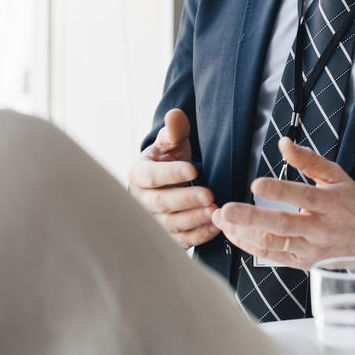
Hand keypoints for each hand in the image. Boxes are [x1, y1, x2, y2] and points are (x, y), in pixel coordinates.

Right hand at [128, 108, 219, 247]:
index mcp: (139, 174)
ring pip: (171, 225)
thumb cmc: (169, 158)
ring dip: (194, 220)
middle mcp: (142, 200)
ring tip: (215, 212)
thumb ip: (174, 130)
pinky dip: (198, 236)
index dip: (172, 173)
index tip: (194, 169)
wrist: (169, 181)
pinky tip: (215, 227)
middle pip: (161, 203)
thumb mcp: (171, 141)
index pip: (152, 176)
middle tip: (210, 195)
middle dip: (186, 199)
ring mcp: (154, 220)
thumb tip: (175, 114)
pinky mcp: (168, 235)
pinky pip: (181, 240)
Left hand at [212, 137, 354, 270]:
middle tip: (227, 210)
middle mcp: (320, 229)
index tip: (256, 184)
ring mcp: (310, 249)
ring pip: (273, 244)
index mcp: (331, 204)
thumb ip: (309, 160)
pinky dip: (249, 245)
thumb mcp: (337, 176)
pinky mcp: (301, 262)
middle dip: (251, 218)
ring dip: (243, 233)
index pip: (303, 197)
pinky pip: (271, 256)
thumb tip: (284, 143)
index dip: (279, 191)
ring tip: (221, 219)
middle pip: (283, 225)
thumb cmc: (351, 205)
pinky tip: (234, 233)